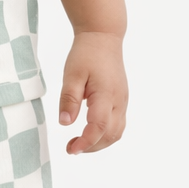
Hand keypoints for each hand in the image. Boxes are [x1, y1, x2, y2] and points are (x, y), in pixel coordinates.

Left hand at [58, 32, 127, 154]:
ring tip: (79, 143)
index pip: (98, 127)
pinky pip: (118, 124)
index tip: (70, 150)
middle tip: (71, 148)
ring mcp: (123, 101)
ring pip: (117, 132)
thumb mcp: (71, 74)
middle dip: (92, 147)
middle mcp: (119, 101)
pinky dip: (105, 134)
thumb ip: (69, 99)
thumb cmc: (86, 54)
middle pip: (110, 135)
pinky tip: (90, 131)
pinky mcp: (121, 100)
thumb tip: (65, 123)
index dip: (85, 142)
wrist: (103, 37)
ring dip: (100, 143)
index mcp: (106, 94)